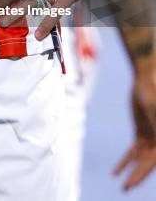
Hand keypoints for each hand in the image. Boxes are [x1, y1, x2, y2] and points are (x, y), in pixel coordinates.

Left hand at [115, 74, 155, 189]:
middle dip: (138, 177)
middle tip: (126, 189)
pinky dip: (126, 161)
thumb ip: (154, 121)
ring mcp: (150, 138)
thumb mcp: (151, 106)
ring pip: (140, 160)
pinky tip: (116, 172)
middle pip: (148, 164)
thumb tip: (153, 141)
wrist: (145, 79)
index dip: (144, 172)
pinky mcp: (141, 133)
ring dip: (132, 173)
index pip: (154, 160)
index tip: (133, 182)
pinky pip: (133, 151)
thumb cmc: (151, 90)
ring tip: (123, 187)